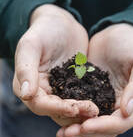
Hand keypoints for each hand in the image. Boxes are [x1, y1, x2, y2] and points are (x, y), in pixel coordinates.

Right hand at [13, 4, 97, 125]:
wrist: (62, 24)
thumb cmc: (44, 30)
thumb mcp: (31, 45)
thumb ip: (26, 68)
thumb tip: (26, 94)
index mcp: (27, 85)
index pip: (40, 104)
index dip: (56, 108)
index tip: (74, 108)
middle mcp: (42, 92)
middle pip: (56, 111)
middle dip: (73, 113)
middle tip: (93, 110)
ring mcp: (58, 91)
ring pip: (69, 110)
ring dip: (83, 113)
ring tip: (99, 110)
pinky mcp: (73, 88)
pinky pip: (80, 100)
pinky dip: (89, 104)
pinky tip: (103, 104)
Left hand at [56, 23, 132, 136]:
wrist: (114, 36)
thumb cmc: (131, 46)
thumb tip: (127, 111)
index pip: (120, 124)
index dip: (103, 127)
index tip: (85, 125)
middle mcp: (120, 110)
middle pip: (104, 132)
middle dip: (86, 134)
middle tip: (66, 133)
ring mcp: (104, 106)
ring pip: (91, 128)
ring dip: (76, 132)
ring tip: (60, 133)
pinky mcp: (90, 99)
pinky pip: (80, 115)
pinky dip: (71, 120)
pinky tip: (57, 119)